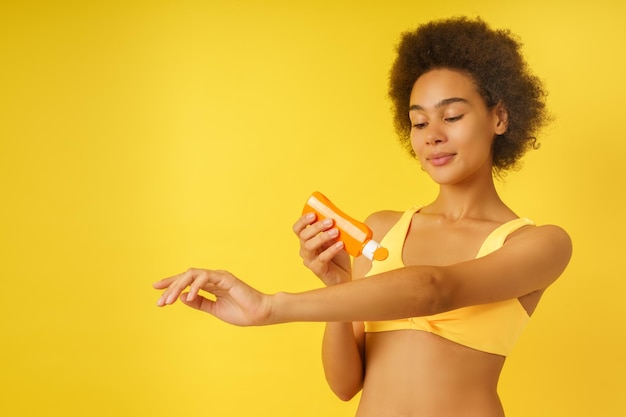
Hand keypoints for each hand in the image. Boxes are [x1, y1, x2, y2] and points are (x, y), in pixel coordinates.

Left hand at [153, 268, 272, 325]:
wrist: (259, 314)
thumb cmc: (241, 312)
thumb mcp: (214, 310)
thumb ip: (200, 303)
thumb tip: (183, 298)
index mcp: (211, 285)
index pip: (187, 281)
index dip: (171, 284)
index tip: (156, 290)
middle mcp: (213, 278)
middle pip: (186, 276)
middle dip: (170, 286)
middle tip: (159, 301)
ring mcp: (219, 277)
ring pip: (192, 275)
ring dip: (178, 287)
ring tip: (169, 300)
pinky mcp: (226, 279)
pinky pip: (206, 278)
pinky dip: (195, 286)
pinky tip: (188, 296)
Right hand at [293, 213, 351, 285]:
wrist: (344, 276)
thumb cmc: (338, 256)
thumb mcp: (334, 239)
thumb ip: (332, 229)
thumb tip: (337, 216)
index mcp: (307, 240)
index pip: (298, 229)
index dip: (303, 220)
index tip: (314, 214)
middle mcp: (305, 250)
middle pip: (303, 236)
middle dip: (316, 227)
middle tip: (330, 221)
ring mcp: (309, 260)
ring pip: (309, 246)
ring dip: (322, 237)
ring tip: (336, 232)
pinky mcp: (317, 270)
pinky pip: (322, 258)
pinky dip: (331, 250)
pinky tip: (340, 245)